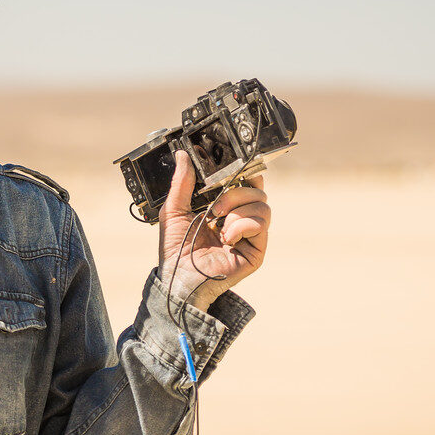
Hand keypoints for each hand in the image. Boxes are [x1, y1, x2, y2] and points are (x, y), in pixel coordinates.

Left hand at [157, 151, 270, 309]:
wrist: (179, 278)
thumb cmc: (176, 250)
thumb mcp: (173, 210)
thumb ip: (181, 183)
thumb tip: (183, 156)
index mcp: (224, 208)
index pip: (244, 183)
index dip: (245, 171)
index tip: (237, 165)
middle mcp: (240, 219)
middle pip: (255, 189)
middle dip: (234, 192)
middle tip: (214, 207)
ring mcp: (250, 234)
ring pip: (262, 203)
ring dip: (237, 208)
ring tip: (217, 223)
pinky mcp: (257, 249)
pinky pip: (261, 222)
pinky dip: (241, 224)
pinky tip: (226, 237)